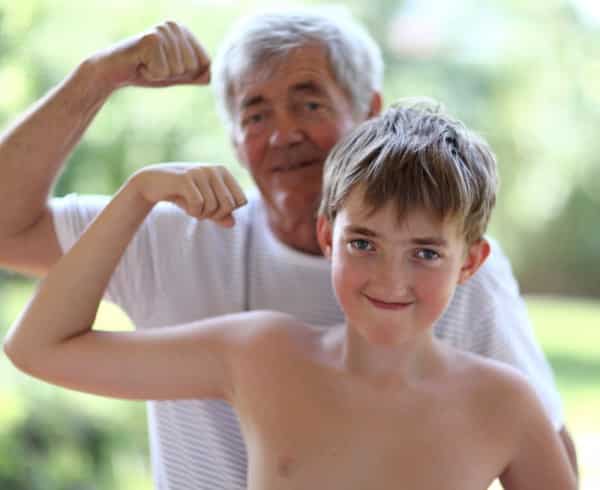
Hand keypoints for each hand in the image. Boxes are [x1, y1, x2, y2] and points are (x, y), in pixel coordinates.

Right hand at [89, 21, 209, 88]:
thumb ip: (198, 74)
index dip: (186, 74)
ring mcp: (163, 30)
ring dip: (161, 74)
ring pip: (179, 70)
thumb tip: (218, 76)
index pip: (205, 64)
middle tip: (153, 66)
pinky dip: (152, 74)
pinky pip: (164, 71)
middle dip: (173, 75)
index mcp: (184, 31)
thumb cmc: (147, 71)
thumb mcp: (178, 74)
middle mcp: (174, 26)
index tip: (166, 67)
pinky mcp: (151, 39)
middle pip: (193, 67)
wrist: (114, 71)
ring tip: (146, 64)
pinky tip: (140, 64)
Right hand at [130, 163, 246, 226]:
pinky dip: (192, 212)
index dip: (228, 211)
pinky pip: (198, 205)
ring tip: (191, 207)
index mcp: (223, 172)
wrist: (152, 183)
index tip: (213, 209)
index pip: (241, 200)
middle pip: (229, 205)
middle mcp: (214, 169)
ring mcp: (200, 172)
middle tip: (201, 212)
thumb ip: (220, 214)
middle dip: (215, 215)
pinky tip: (185, 207)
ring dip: (201, 214)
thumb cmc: (182, 194)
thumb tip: (232, 223)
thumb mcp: (204, 205)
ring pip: (213, 206)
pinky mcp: (185, 178)